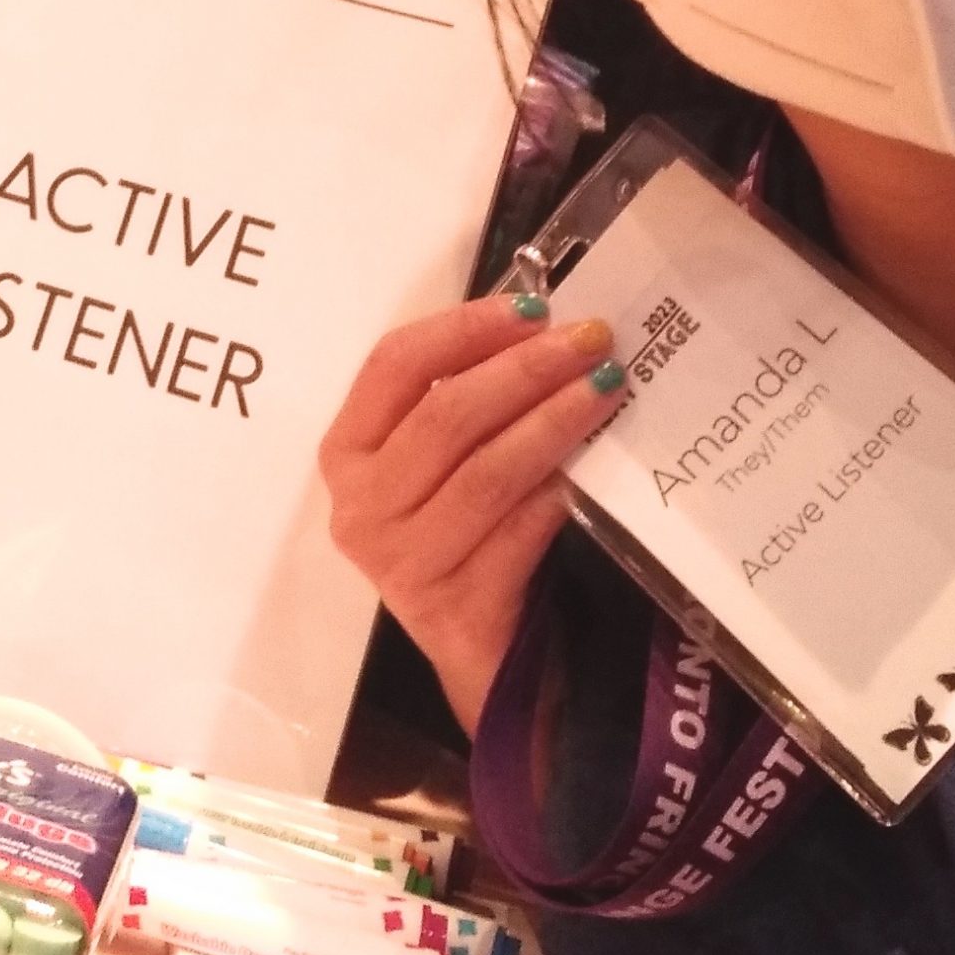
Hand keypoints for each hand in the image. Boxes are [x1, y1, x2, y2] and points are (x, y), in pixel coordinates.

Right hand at [319, 295, 624, 733]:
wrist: (477, 650)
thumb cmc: (462, 531)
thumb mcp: (440, 461)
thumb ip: (465, 395)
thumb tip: (541, 319)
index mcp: (347, 450)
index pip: (393, 365)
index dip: (463, 327)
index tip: (532, 304)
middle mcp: (360, 506)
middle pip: (446, 415)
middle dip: (525, 368)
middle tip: (590, 340)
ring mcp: (402, 563)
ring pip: (487, 472)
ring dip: (554, 421)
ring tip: (606, 387)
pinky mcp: (454, 608)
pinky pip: (518, 532)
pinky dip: (559, 491)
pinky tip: (593, 464)